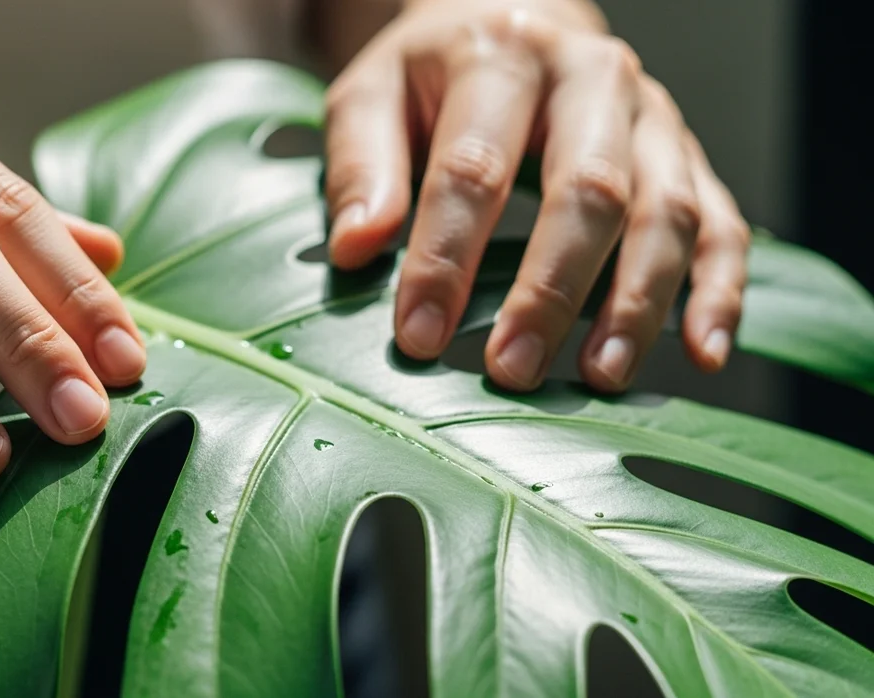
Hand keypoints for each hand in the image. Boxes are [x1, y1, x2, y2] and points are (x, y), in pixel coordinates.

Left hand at [323, 0, 748, 390]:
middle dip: (551, 290)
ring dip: (640, 302)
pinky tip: (703, 351)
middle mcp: (592, 77)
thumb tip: (357, 246)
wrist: (513, 18)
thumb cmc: (433, 75)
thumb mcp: (371, 96)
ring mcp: (652, 116)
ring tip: (601, 375)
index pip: (474, 169)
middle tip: (512, 369)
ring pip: (668, 212)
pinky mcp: (688, 154)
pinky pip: (723, 224)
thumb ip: (361, 167)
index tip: (419, 335)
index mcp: (503, 56)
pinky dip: (720, 291)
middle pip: (590, 189)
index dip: (445, 258)